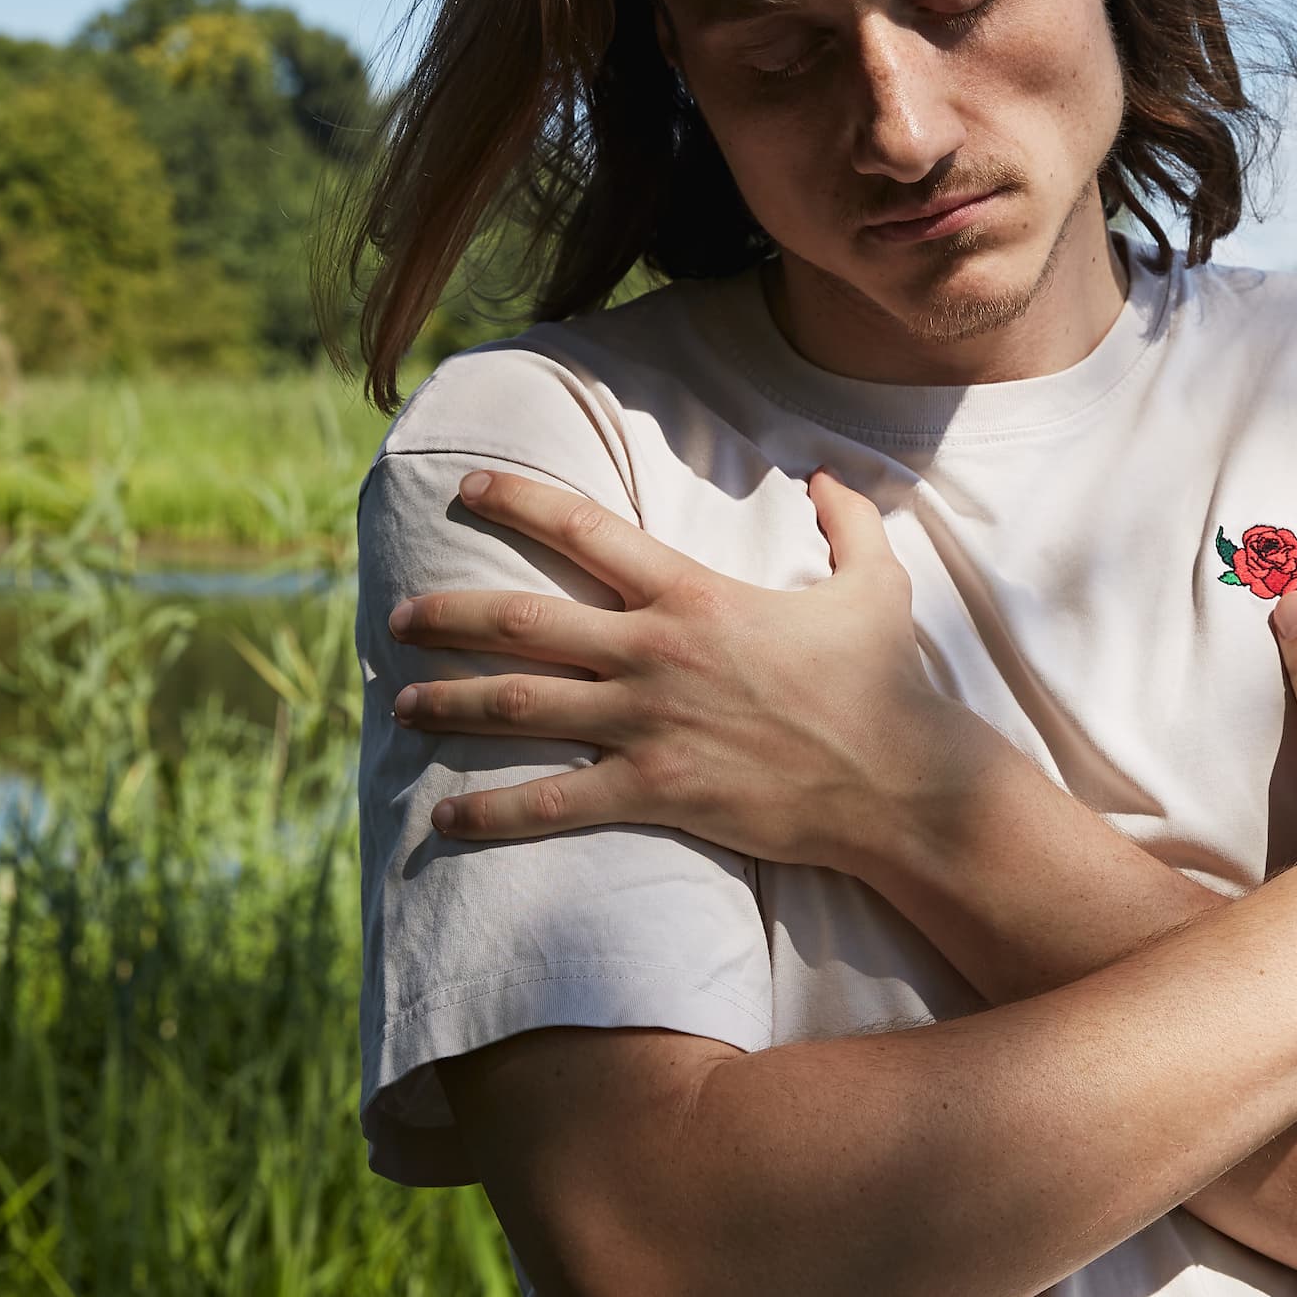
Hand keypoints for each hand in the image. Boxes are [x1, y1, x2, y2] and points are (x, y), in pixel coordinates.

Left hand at [386, 466, 982, 876]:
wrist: (899, 782)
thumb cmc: (885, 685)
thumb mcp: (876, 585)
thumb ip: (846, 520)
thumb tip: (824, 475)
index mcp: (692, 595)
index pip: (583, 530)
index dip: (517, 501)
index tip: (468, 488)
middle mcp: (654, 652)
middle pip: (522, 621)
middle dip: (447, 616)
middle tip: (397, 617)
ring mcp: (648, 725)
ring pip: (520, 706)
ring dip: (450, 704)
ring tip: (400, 703)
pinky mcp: (654, 792)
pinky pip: (552, 804)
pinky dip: (490, 813)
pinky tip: (442, 820)